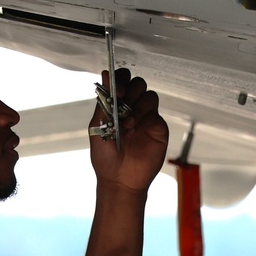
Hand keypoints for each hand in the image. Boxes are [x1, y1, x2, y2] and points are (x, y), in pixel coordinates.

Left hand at [89, 68, 168, 193]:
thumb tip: (105, 75)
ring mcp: (145, 116)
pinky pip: (154, 111)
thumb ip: (103, 102)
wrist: (120, 180)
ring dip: (136, 104)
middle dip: (129, 90)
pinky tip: (134, 127)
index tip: (115, 89)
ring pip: (148, 94)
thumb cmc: (106, 157)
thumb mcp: (98, 127)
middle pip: (136, 83)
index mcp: (115, 105)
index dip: (119, 79)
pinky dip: (143, 114)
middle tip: (121, 101)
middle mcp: (131, 108)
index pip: (120, 80)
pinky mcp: (157, 126)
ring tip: (126, 122)